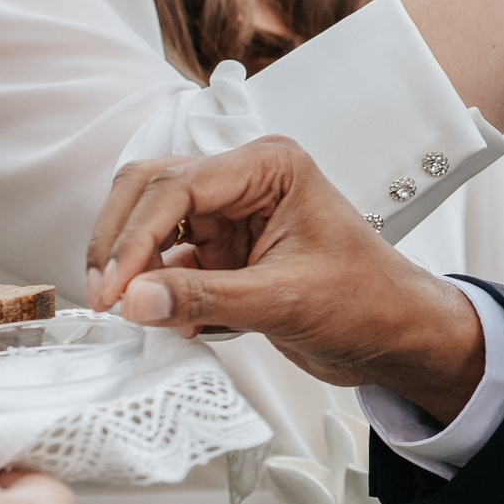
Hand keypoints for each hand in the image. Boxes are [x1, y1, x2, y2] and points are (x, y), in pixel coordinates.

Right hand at [85, 136, 487, 424]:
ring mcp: (232, 216)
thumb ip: (205, 299)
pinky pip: (168, 263)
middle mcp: (246, 181)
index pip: (177, 185)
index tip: (114, 287)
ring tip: (134, 313)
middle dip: (121, 243)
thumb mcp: (285, 301)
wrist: (398, 336)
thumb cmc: (368, 301)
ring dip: (135, 268)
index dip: (135, 237)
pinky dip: (157, 291)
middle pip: (151, 191)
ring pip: (152, 226)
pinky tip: (170, 323)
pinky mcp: (224, 253)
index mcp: (269, 167)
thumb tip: (134, 298)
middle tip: (105, 296)